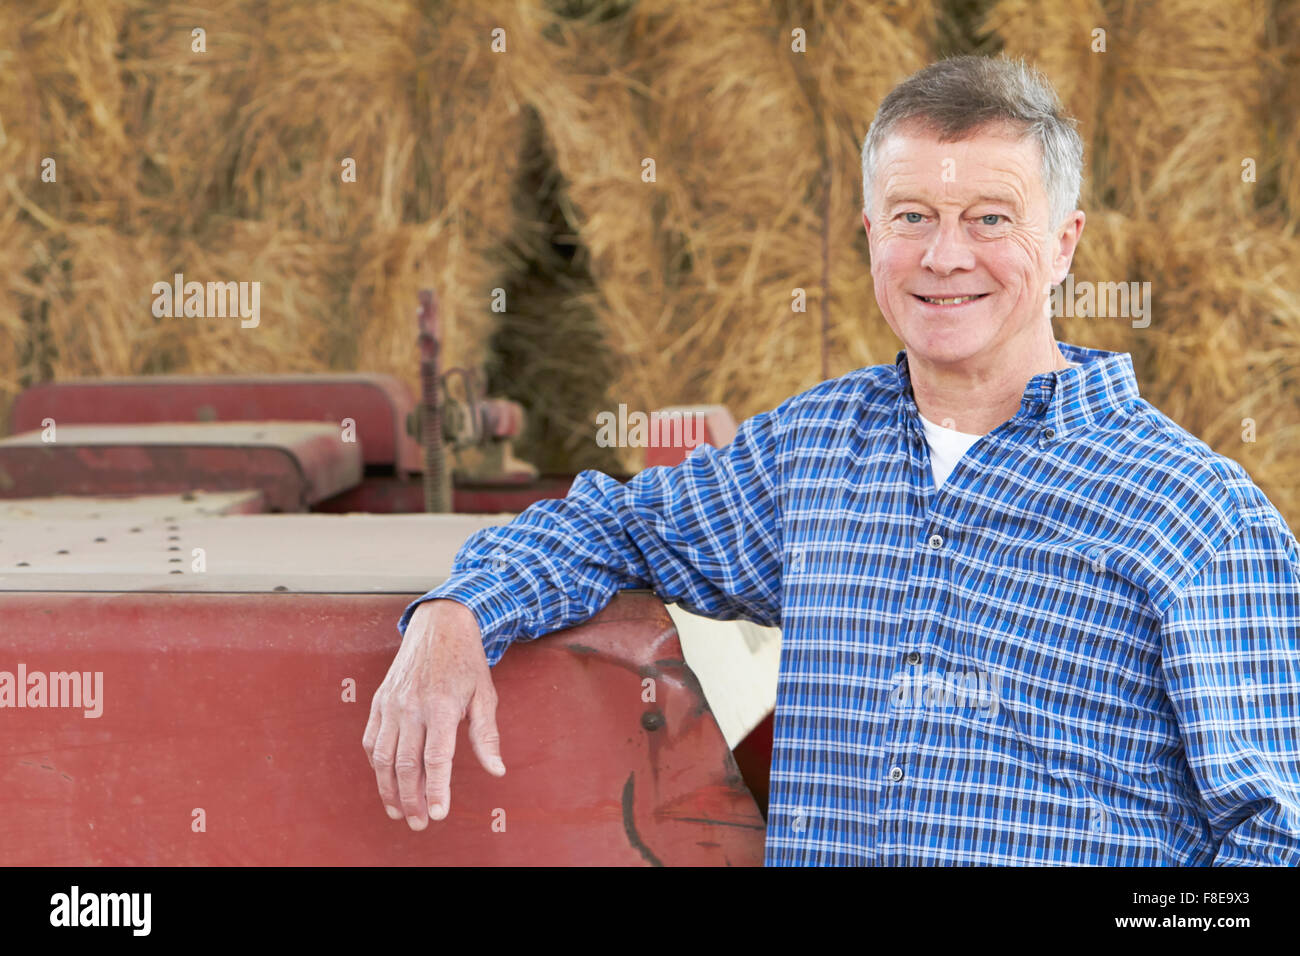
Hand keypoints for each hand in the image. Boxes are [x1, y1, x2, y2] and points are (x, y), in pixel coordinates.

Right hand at [362, 599, 505, 829]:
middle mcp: (412, 706)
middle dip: (411, 799)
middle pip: (406, 764)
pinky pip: (372, 740)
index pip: (436, 758)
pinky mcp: (379, 701)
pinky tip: (387, 781)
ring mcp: (391, 704)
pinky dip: (377, 765)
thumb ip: (486, 736)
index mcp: (441, 706)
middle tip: (420, 823)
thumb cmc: (466, 662)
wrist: (439, 625)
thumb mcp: (485, 694)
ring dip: (388, 789)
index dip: (437, 789)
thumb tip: (497, 771)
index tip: (439, 814)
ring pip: (383, 757)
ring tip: (398, 812)